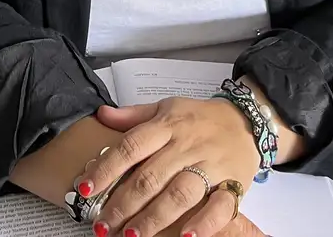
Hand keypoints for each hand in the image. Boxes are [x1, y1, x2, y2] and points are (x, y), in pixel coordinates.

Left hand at [79, 97, 260, 236]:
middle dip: (123, 204)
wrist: (248, 120)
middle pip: (150, 177)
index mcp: (167, 125)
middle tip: (102, 225)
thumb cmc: (201, 118)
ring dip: (153, 218)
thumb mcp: (167, 108)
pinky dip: (203, 224)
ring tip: (132, 235)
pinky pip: (218, 207)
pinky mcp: (232, 185)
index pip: (131, 145)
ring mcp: (210, 166)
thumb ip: (133, 116)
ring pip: (179, 194)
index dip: (106, 167)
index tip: (85, 188)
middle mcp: (186, 145)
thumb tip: (101, 115)